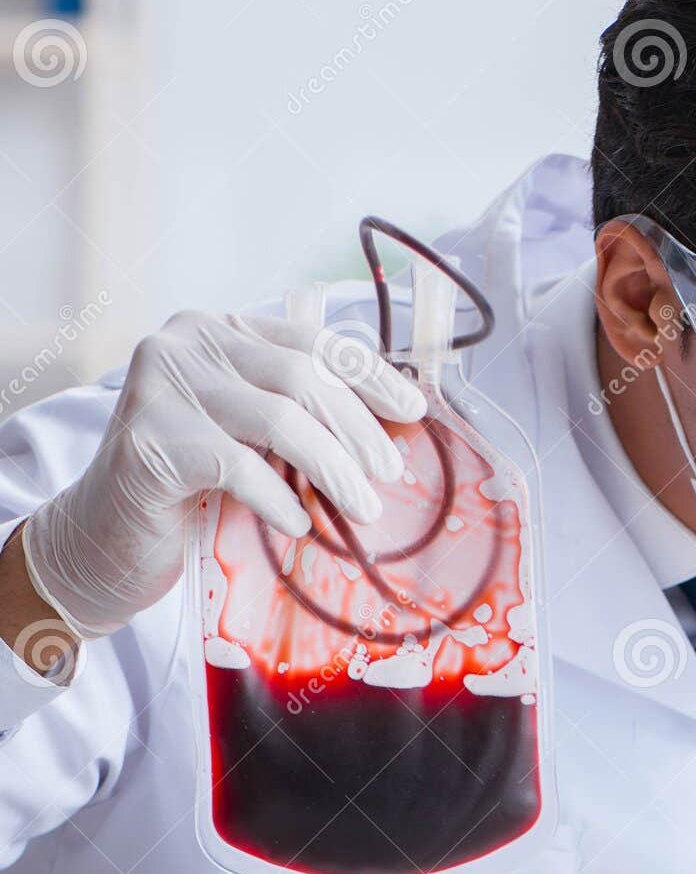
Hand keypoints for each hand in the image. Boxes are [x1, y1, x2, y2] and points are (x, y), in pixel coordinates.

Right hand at [22, 310, 425, 638]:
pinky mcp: (149, 440)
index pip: (311, 341)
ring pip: (279, 419)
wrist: (103, 541)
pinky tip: (299, 526)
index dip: (370, 376)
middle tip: (390, 474)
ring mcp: (160, 387)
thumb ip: (300, 412)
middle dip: (358, 430)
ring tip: (362, 508)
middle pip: (301, 377)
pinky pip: (239, 466)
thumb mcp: (253, 436)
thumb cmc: (192, 489)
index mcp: (219, 331)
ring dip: (333, 469)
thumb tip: (392, 421)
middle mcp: (185, 344)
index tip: (413, 412)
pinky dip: (280, 499)